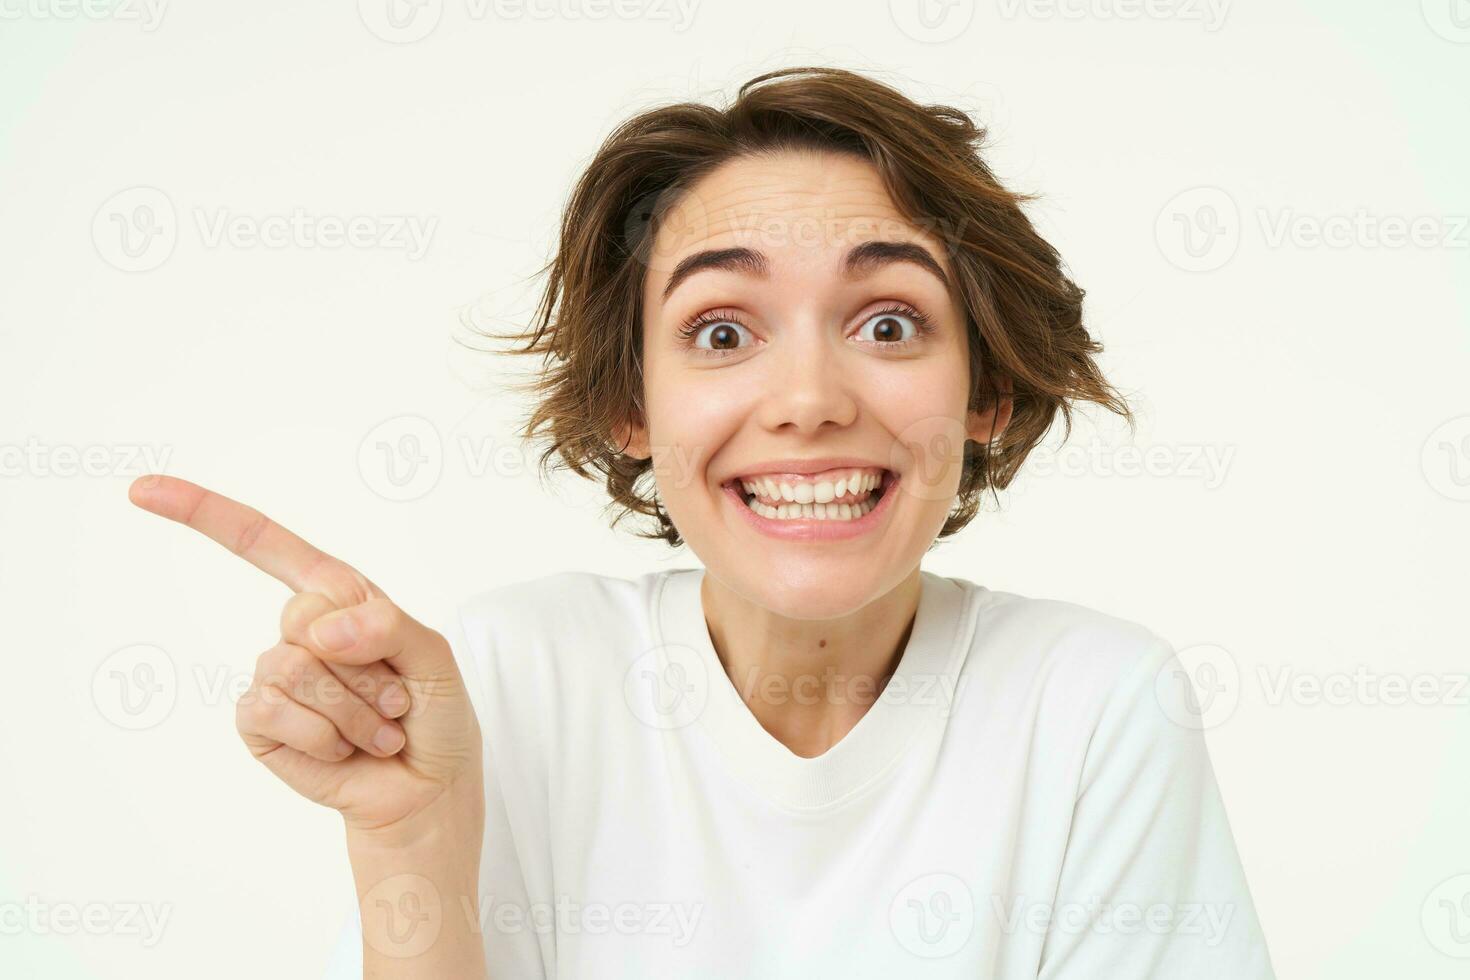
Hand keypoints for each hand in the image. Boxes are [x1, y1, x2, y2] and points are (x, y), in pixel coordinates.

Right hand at [128, 475, 482, 840]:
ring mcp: (273, 676)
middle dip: (363, 666)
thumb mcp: (435, 657)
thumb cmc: (434, 714)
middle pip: (301, 617)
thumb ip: (389, 626)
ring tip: (376, 727)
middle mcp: (300, 631)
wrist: (426, 788)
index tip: (141, 490)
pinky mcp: (259, 723)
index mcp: (338, 595)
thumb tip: (319, 630)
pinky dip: (324, 736)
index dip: (205, 512)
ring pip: (293, 669)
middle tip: (394, 696)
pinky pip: (275, 711)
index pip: (265, 543)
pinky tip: (344, 748)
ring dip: (352, 709)